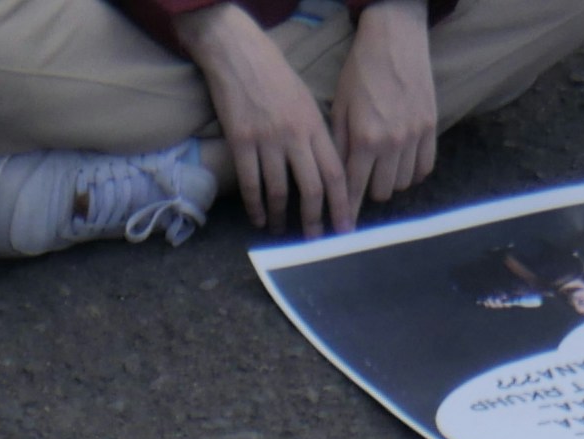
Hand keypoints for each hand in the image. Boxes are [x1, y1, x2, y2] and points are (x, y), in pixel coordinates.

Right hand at [186, 2, 353, 235]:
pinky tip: (259, 218)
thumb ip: (316, 134)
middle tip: (315, 240)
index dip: (342, 204)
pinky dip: (256, 205)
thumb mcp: (306, 101)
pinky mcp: (242, 141)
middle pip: (312, 188)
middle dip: (315, 219)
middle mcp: (295, 135)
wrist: (239, 54)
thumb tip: (325, 169)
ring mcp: (268, 139)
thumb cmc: (275, 76)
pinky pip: (251, 183)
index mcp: (315, 125)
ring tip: (281, 230)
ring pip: (280, 190)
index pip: (335, 173)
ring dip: (281, 216)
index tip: (345, 227)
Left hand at [333, 0, 439, 215]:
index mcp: (364, 139)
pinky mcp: (431, 128)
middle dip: (370, 189)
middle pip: (381, 191)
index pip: (354, 189)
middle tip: (364, 178)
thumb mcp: (340, 106)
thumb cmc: (361, 70)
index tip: (344, 230)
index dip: (348, 211)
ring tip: (383, 166)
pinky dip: (413, 172)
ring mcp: (414, 137)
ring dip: (391, 181)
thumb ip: (340, 145)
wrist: (395, 40)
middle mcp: (391, 143)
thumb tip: (337, 179)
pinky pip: (424, 168)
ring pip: (403, 183)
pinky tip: (403, 162)